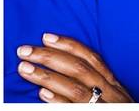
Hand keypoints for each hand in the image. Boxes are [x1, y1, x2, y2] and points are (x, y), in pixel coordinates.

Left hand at [16, 33, 134, 102]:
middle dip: (49, 56)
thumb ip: (98, 83)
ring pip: (73, 87)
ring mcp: (102, 105)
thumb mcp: (114, 97)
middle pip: (77, 68)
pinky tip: (41, 94)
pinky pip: (74, 108)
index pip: (90, 56)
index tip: (47, 36)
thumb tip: (68, 70)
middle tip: (25, 50)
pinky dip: (57, 101)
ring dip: (46, 76)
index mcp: (112, 82)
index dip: (68, 45)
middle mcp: (109, 91)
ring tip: (24, 69)